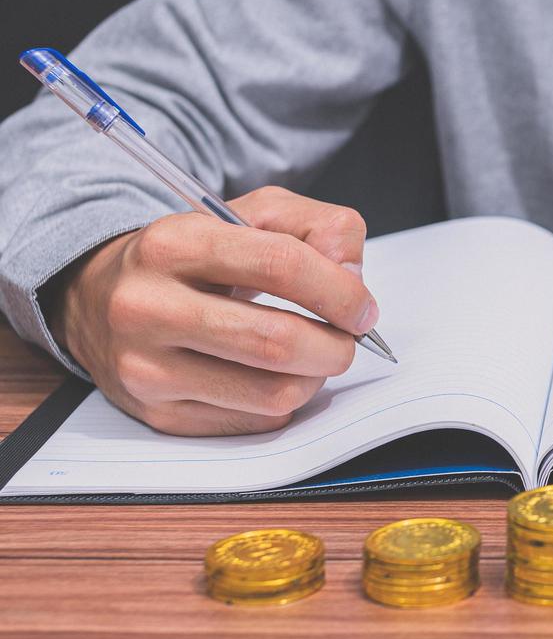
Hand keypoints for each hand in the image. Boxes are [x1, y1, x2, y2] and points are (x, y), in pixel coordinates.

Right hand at [49, 187, 377, 435]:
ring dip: (314, 378)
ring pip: (272, 393)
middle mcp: (148, 306)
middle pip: (278, 342)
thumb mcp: (254, 216)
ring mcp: (146, 368)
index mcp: (174, 242)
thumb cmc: (197, 257)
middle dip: (336, 345)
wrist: (103, 299)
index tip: (363, 310)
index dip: (341, 292)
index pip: (282, 266)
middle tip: (346, 339)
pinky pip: (255, 422)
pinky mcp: (157, 414)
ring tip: (311, 357)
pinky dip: (282, 402)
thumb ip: (320, 227)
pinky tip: (271, 376)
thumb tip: (352, 277)